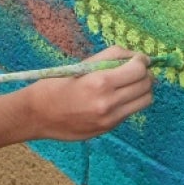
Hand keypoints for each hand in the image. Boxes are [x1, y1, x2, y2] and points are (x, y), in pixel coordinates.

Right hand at [21, 46, 155, 140]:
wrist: (37, 115)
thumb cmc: (55, 84)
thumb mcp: (81, 64)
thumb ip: (110, 57)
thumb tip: (134, 56)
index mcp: (100, 82)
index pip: (138, 70)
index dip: (141, 61)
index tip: (138, 58)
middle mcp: (109, 103)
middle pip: (146, 86)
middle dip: (144, 74)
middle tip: (134, 69)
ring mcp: (110, 119)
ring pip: (144, 101)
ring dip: (141, 89)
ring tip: (129, 83)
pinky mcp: (108, 128)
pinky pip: (130, 111)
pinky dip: (130, 101)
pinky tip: (116, 96)